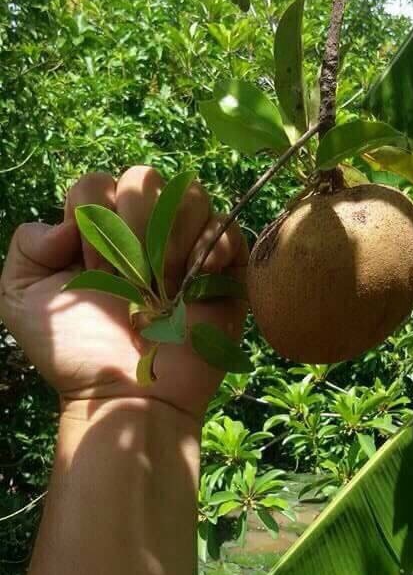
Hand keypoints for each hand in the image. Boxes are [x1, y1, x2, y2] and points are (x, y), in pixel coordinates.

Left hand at [0, 166, 247, 421]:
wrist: (126, 397)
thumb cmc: (76, 353)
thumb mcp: (22, 300)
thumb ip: (27, 246)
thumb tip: (69, 223)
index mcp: (98, 230)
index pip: (96, 183)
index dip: (92, 220)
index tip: (91, 270)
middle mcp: (143, 229)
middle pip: (146, 177)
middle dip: (133, 224)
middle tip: (130, 278)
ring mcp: (186, 246)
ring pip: (190, 194)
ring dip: (172, 237)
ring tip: (164, 284)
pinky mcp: (224, 268)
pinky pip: (227, 226)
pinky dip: (213, 245)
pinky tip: (193, 281)